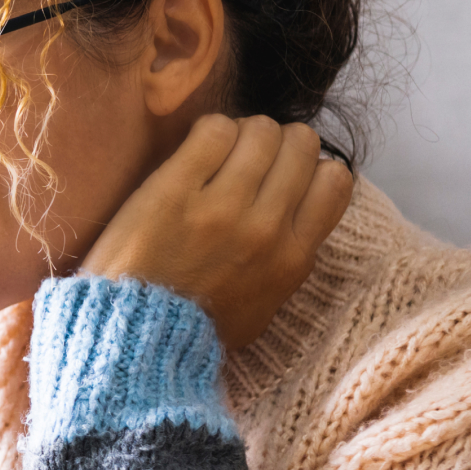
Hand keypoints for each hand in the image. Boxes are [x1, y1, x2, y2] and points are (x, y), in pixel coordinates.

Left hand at [79, 114, 354, 350]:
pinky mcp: (174, 190)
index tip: (283, 175)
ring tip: (217, 155)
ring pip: (260, 130)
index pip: (335, 180)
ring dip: (241, 133)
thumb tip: (301, 212)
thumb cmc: (196, 327)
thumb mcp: (264, 304)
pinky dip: (209, 131)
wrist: (134, 339)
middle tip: (246, 159)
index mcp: (293, 257)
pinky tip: (193, 152)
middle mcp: (266, 228)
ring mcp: (221, 207)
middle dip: (277, 143)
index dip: (310, 166)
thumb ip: (288, 257)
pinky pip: (213, 130)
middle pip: (300, 144)